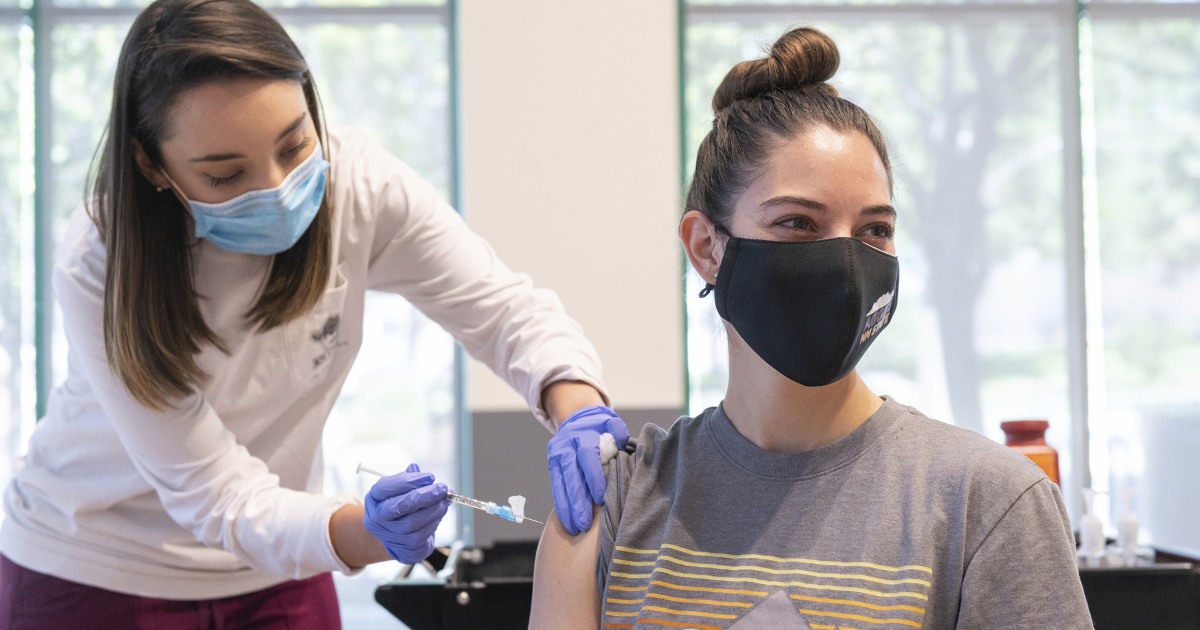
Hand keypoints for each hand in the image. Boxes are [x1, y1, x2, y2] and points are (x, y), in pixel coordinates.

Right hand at [363, 463, 448, 563]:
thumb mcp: (400, 491)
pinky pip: (421, 535)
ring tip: (445, 500)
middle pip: (400, 506)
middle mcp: (377, 518)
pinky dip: (434, 521)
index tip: (430, 477)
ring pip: (413, 522)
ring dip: (433, 509)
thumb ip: (408, 479)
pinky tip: (440, 512)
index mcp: (373, 499)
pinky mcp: (403, 548)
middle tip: (442, 488)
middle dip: (424, 496)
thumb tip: (415, 469)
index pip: (385, 487)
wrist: (396, 537)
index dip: (409, 481)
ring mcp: (388, 535)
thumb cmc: (400, 507)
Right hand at [547, 405, 629, 534]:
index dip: (593, 479)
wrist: (577, 418)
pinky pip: (555, 489)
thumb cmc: (602, 427)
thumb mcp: (612, 425)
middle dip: (577, 501)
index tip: (600, 500)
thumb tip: (625, 446)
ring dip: (567, 509)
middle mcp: (566, 445)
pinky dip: (561, 506)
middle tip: (585, 524)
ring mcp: (556, 456)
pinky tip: (567, 523)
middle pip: (570, 475)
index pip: (587, 458)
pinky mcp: (552, 466)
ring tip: (575, 529)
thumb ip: (619, 435)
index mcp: (583, 435)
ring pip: (559, 485)